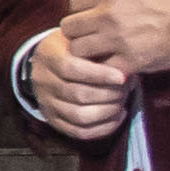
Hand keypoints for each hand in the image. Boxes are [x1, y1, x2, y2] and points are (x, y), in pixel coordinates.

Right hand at [14, 24, 131, 140]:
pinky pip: (78, 132)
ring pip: (78, 116)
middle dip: (108, 94)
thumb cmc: (73, 47)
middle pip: (76, 95)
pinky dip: (102, 128)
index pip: (71, 68)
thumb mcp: (81, 38)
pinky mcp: (53, 120)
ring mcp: (46, 103)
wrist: (48, 60)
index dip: (98, 75)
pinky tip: (118, 116)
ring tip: (122, 102)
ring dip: (106, 112)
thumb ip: (98, 49)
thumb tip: (125, 69)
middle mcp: (42, 81)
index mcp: (48, 56)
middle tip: (126, 90)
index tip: (122, 77)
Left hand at [58, 0, 169, 77]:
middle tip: (91, 32)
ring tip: (98, 49)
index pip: (74, 1)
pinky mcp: (134, 62)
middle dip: (77, 29)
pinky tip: (112, 63)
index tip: (92, 12)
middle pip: (70, 27)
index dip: (81, 7)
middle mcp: (109, 14)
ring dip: (86, 50)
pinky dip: (103, 69)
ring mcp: (120, 39)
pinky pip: (102, 69)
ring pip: (80, 49)